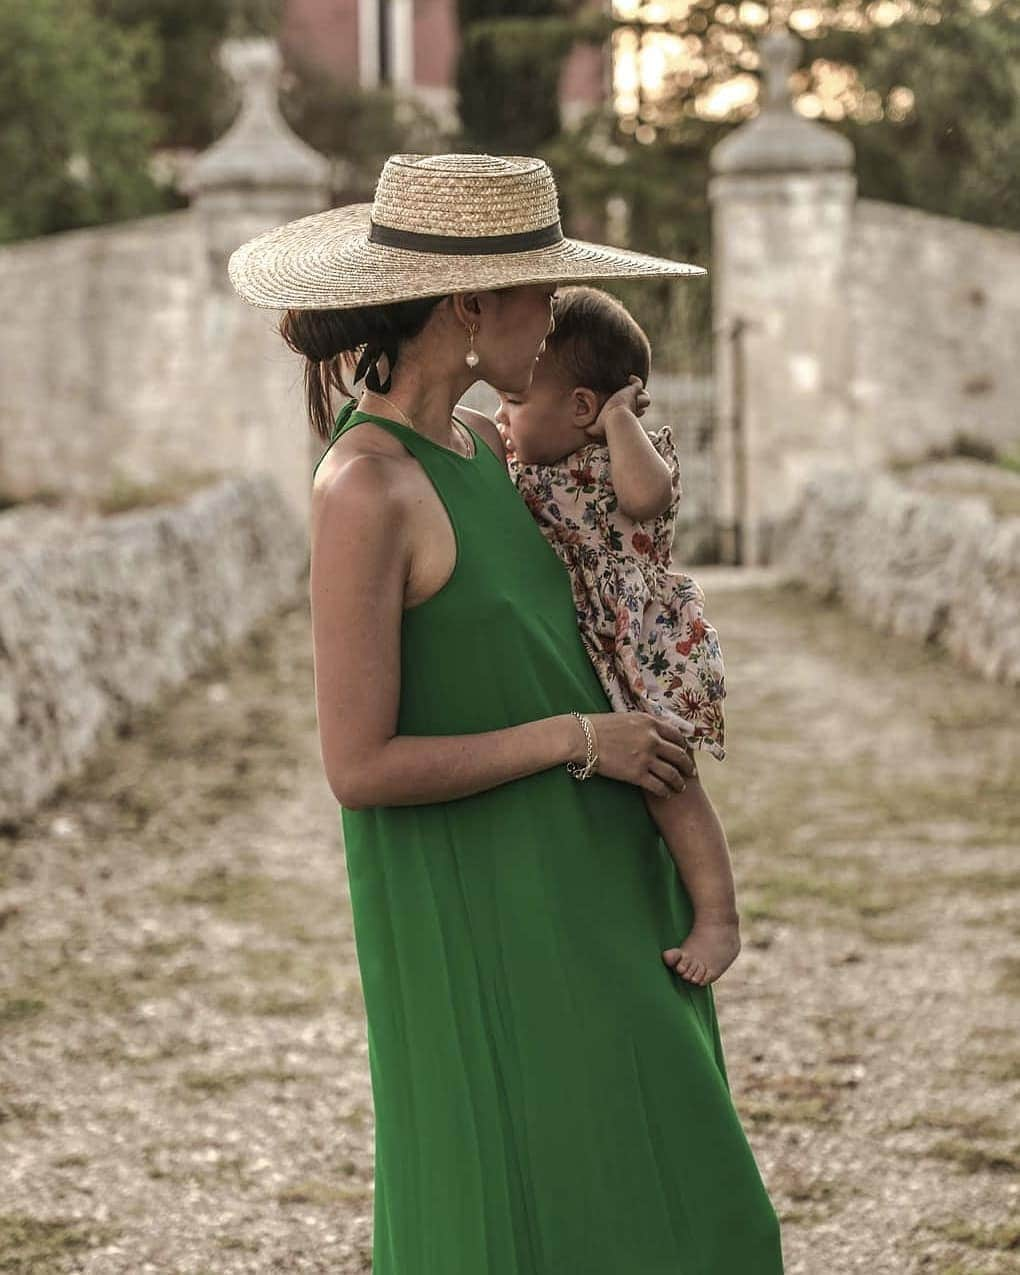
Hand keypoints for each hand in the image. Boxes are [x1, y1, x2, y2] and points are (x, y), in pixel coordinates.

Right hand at [579, 712, 694, 796]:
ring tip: (680, 787)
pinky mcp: (636, 774)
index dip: (684, 746)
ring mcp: (645, 757)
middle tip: (691, 773)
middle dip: (687, 766)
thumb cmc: (599, 726)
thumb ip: (644, 724)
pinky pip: (658, 785)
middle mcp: (652, 739)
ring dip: (678, 782)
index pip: (676, 735)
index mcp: (650, 723)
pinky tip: (666, 793)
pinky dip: (665, 791)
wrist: (583, 737)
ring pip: (671, 773)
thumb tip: (655, 728)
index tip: (686, 752)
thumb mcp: (627, 717)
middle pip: (679, 755)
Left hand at [585, 375, 650, 441]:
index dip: (634, 411)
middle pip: (642, 406)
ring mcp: (633, 400)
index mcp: (625, 417)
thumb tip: (586, 431)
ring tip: (634, 389)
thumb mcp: (596, 429)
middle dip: (639, 402)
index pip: (634, 413)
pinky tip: (629, 378)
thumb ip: (591, 430)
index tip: (628, 410)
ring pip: (645, 397)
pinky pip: (638, 383)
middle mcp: (631, 409)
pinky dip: (635, 380)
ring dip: (642, 394)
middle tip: (633, 399)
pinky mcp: (632, 391)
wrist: (615, 418)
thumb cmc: (607, 426)